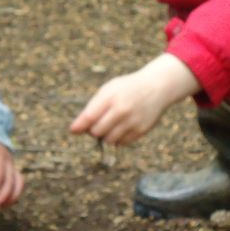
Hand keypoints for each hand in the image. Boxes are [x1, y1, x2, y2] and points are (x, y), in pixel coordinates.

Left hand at [0, 139, 23, 208]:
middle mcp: (9, 162)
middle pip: (11, 181)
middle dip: (3, 195)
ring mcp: (12, 167)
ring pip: (19, 183)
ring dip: (12, 197)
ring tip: (1, 207)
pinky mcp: (13, 172)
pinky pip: (18, 184)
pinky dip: (14, 194)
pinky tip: (4, 204)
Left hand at [70, 54, 200, 145]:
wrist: (156, 87)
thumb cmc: (126, 89)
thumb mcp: (108, 90)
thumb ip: (92, 107)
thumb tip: (75, 129)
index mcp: (111, 97)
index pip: (89, 117)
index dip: (79, 126)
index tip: (73, 130)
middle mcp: (122, 110)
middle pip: (97, 131)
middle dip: (93, 130)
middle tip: (97, 123)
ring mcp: (133, 121)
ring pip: (108, 140)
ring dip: (105, 136)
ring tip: (110, 124)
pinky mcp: (141, 130)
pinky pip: (121, 143)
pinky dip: (118, 138)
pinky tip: (122, 127)